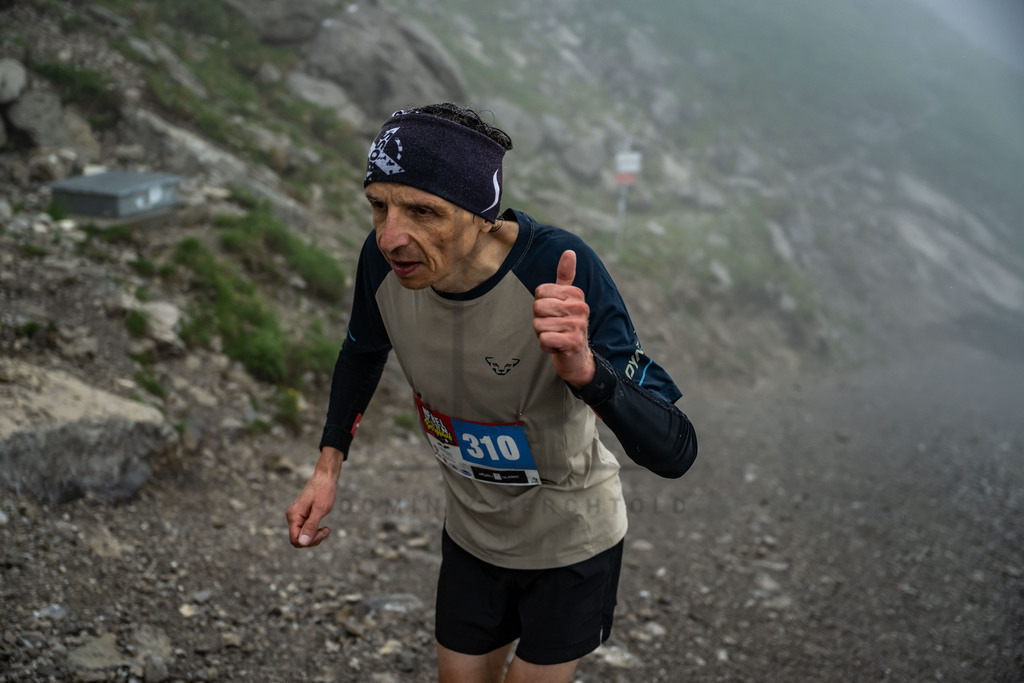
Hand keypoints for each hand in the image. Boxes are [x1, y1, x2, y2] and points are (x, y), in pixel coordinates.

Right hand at [285, 447, 342, 547]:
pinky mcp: (302, 515)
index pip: (295, 540)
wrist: (325, 477)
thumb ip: (311, 526)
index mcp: (294, 516)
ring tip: (327, 529)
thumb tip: (303, 542)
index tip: (322, 532)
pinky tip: (324, 527)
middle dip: (314, 539)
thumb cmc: (324, 491)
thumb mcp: (320, 510)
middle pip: (299, 540)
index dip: (308, 542)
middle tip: (327, 530)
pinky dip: (316, 531)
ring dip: (316, 536)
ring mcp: (296, 516)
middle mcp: (292, 517)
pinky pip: (306, 530)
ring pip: (303, 536)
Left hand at [533, 250, 595, 387]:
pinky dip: (545, 346)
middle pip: (538, 307)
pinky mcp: (573, 343)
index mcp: (576, 294)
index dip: (540, 305)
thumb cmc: (566, 325)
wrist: (577, 356)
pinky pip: (544, 339)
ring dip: (542, 334)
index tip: (553, 314)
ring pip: (539, 324)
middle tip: (553, 327)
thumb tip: (569, 251)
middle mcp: (580, 308)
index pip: (540, 292)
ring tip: (555, 336)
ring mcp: (578, 325)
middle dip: (539, 320)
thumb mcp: (566, 299)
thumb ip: (565, 276)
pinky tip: (556, 347)